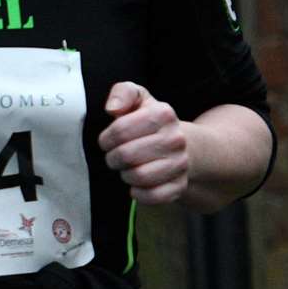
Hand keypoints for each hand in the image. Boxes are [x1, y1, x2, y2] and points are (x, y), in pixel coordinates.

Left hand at [97, 81, 189, 205]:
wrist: (180, 144)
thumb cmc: (149, 122)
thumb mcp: (138, 99)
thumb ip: (123, 92)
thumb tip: (113, 108)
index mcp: (163, 114)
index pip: (120, 130)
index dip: (106, 138)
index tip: (107, 141)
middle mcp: (176, 138)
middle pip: (127, 155)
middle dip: (113, 158)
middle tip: (115, 156)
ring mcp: (181, 163)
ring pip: (139, 177)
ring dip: (125, 174)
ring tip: (127, 168)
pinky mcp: (180, 185)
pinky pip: (153, 196)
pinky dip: (139, 193)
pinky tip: (136, 184)